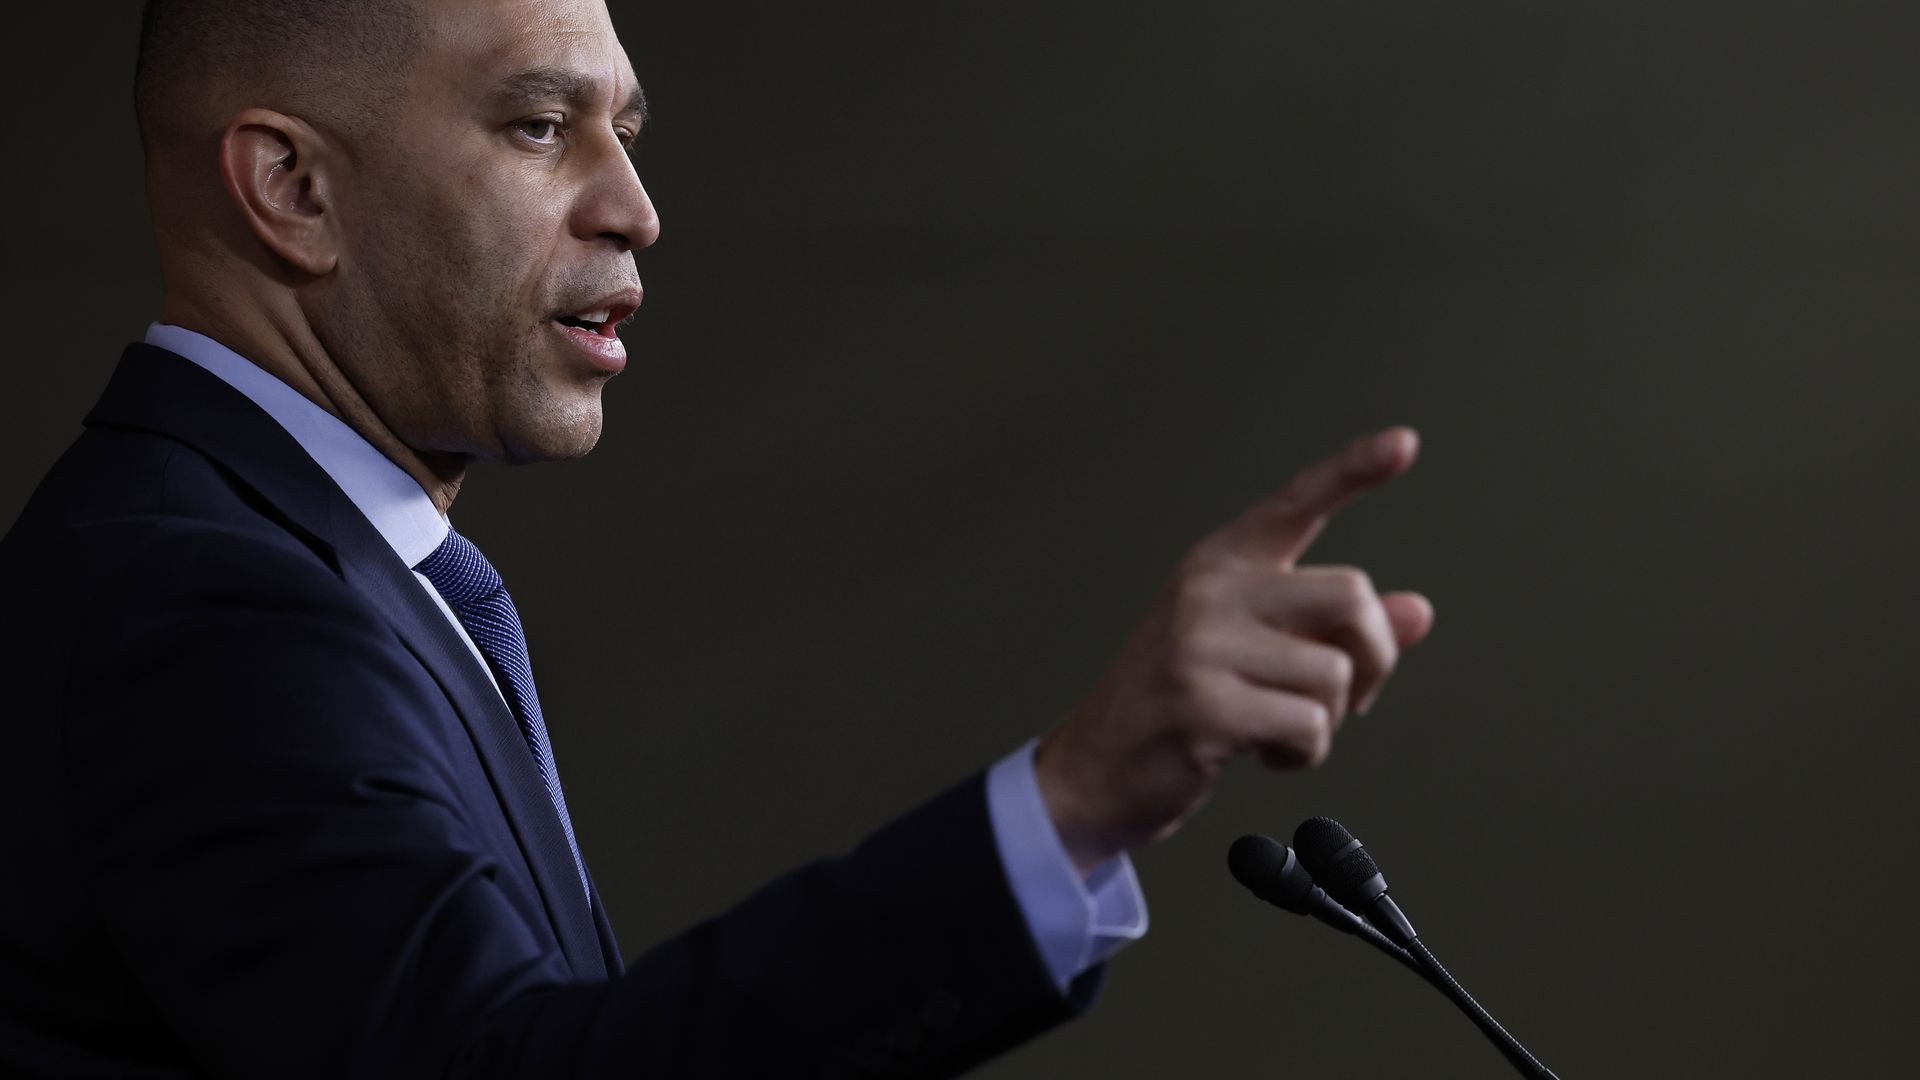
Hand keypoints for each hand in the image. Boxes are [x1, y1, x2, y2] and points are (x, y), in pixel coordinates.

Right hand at [1034, 427, 1435, 874]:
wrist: (1097, 770)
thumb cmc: (1185, 706)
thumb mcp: (1256, 653)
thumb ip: (1331, 629)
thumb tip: (1418, 611)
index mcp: (1220, 563)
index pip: (1296, 503)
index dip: (1354, 470)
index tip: (1406, 441)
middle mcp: (1208, 590)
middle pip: (1351, 595)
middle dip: (1374, 656)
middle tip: (1353, 696)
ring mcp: (1200, 646)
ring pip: (1334, 673)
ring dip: (1328, 719)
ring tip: (1278, 729)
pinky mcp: (1203, 706)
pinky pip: (1309, 726)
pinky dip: (1304, 753)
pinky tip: (1263, 754)